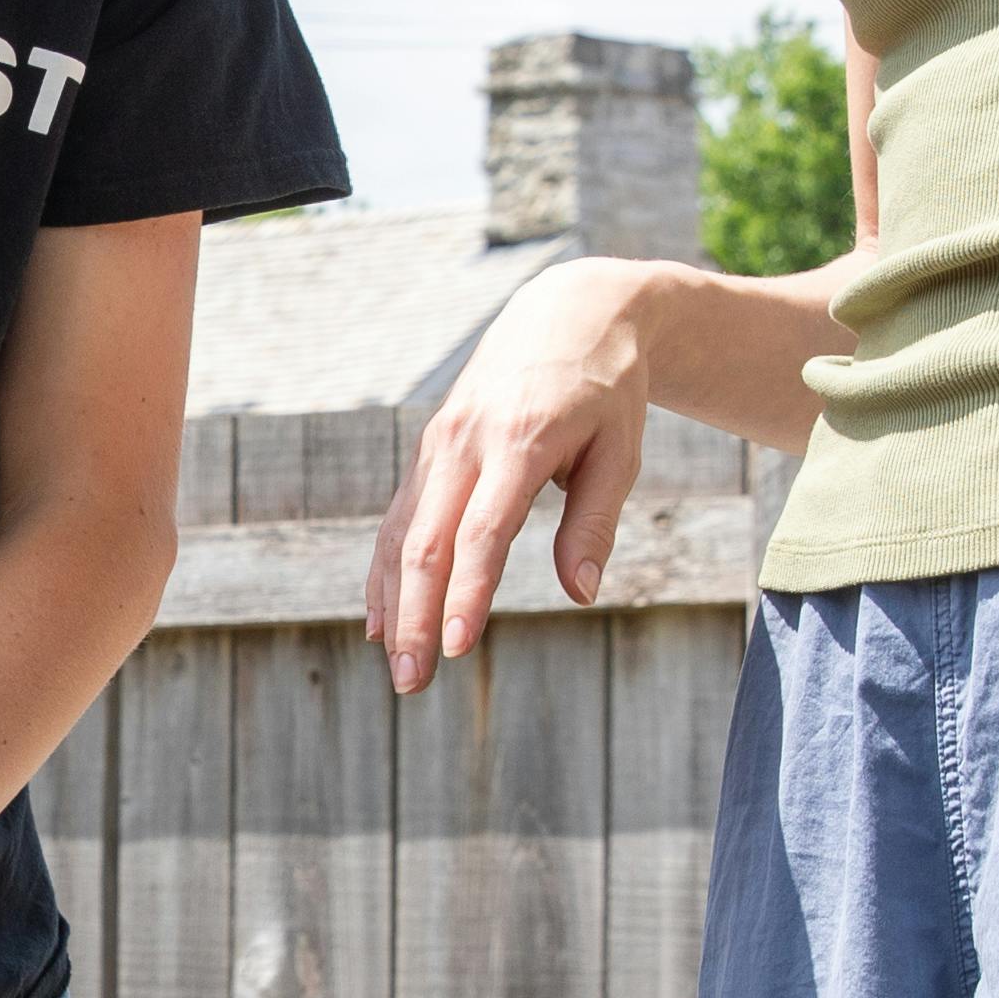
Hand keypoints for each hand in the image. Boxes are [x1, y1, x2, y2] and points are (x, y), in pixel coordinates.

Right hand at [373, 257, 661, 693]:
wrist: (567, 315)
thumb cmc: (606, 391)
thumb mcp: (620, 451)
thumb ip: (595, 522)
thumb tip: (579, 593)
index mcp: (517, 440)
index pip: (481, 531)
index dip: (467, 593)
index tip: (457, 648)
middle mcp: (463, 442)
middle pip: (425, 541)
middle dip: (415, 616)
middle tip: (412, 682)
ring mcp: (437, 446)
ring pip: (400, 534)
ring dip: (393, 605)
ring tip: (397, 669)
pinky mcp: (428, 452)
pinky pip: (398, 519)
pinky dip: (384, 572)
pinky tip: (378, 622)